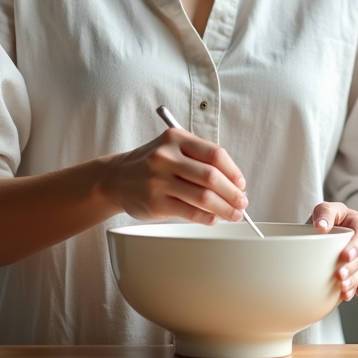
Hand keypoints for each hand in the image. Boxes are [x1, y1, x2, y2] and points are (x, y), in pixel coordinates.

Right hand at [102, 127, 248, 224]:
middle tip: (242, 202)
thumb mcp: (172, 148)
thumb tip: (233, 182)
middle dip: (232, 193)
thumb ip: (199, 158)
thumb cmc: (152, 164)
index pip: (214, 154)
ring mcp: (158, 180)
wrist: (116, 178)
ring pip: (203, 197)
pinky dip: (206, 217)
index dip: (233, 171)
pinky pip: (188, 212)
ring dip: (224, 208)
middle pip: (211, 177)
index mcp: (175, 138)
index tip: (241, 183)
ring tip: (232, 214)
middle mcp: (166, 157)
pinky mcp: (155, 202)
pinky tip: (213, 219)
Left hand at [307, 202, 357, 301]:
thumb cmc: (331, 218)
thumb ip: (324, 213)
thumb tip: (321, 226)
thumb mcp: (328, 209)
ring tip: (343, 289)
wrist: (336, 229)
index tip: (344, 256)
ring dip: (355, 281)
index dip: (356, 246)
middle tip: (339, 276)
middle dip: (352, 268)